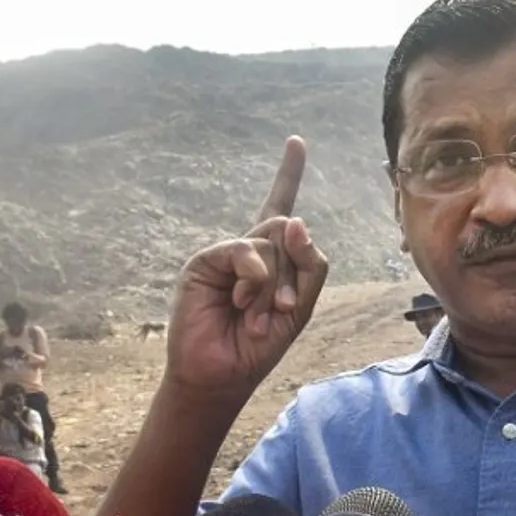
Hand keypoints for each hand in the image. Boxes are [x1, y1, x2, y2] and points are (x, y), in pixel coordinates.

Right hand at [164, 136, 328, 399]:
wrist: (222, 374)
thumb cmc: (260, 344)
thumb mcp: (301, 306)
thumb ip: (310, 264)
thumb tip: (295, 222)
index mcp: (273, 256)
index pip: (281, 206)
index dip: (288, 173)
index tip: (296, 141)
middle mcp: (249, 249)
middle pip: (288, 229)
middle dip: (293, 272)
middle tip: (282, 308)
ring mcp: (227, 254)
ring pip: (271, 239)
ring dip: (274, 282)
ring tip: (258, 314)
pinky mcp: (205, 262)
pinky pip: (245, 250)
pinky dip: (254, 277)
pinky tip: (242, 302)